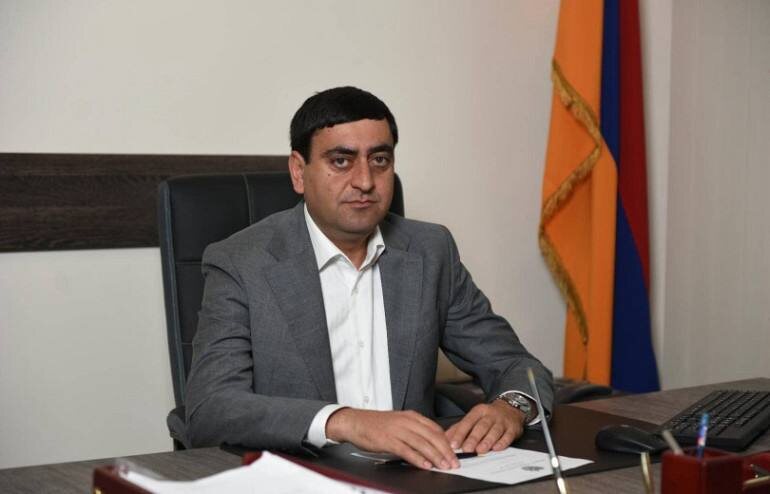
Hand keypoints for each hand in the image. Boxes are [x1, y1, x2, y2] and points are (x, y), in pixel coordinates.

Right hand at [326, 408, 459, 469]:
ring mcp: (397, 430)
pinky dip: (418, 459)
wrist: (355, 422)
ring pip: (422, 444)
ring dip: (435, 456)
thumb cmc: (376, 424)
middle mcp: (407, 421)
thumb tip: (431, 444)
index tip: (455, 452)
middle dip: (445, 451)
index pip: (435, 428)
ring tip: (444, 466)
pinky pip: (407, 450)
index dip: (447, 441)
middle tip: (454, 462)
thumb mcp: (399, 423)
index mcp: (411, 416)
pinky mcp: (388, 440)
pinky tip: (425, 465)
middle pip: (432, 436)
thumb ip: (414, 431)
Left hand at [445, 400, 524, 454]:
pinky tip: (496, 448)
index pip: (467, 422)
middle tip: (466, 449)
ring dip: (487, 441)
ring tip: (480, 450)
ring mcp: (502, 421)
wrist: (510, 409)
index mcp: (478, 411)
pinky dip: (502, 443)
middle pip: (481, 427)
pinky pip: (507, 436)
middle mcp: (490, 415)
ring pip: (494, 431)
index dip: (460, 433)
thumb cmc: (488, 416)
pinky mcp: (513, 429)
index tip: (453, 444)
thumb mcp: (473, 418)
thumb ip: (459, 428)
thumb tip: (445, 438)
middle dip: (473, 438)